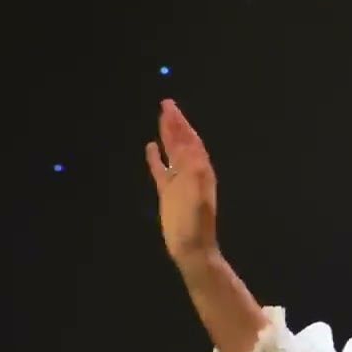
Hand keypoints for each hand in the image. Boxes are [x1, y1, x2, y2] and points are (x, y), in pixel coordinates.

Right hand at [145, 99, 218, 266]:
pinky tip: (151, 146)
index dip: (181, 123)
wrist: (192, 248)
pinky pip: (161, 170)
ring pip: (172, 152)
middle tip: (166, 103)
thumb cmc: (194, 222)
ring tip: (161, 117)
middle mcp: (192, 172)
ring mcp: (179, 182)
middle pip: (182, 141)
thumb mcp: (196, 194)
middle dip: (175, 122)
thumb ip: (194, 169)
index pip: (190, 140)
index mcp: (201, 169)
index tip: (170, 106)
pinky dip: (156, 157)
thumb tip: (190, 146)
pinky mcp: (168, 194)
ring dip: (167, 134)